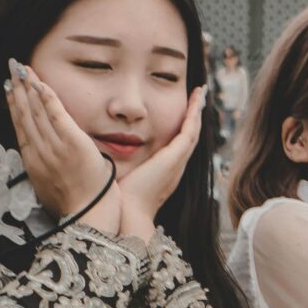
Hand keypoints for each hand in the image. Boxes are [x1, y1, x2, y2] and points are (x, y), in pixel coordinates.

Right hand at [6, 60, 116, 229]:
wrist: (88, 218)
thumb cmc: (76, 204)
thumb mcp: (52, 184)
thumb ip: (46, 167)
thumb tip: (43, 155)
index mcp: (33, 162)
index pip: (20, 127)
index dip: (14, 105)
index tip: (9, 88)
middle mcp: (39, 152)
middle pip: (24, 115)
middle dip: (18, 90)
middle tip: (12, 68)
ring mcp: (55, 147)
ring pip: (37, 112)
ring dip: (29, 87)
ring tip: (22, 68)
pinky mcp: (73, 144)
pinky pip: (57, 116)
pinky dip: (48, 98)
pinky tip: (41, 83)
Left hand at [112, 86, 208, 242]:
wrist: (128, 213)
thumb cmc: (121, 199)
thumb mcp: (124, 176)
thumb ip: (121, 164)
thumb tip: (106, 152)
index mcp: (166, 171)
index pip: (178, 143)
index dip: (182, 126)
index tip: (184, 111)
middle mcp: (176, 165)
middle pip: (191, 135)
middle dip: (195, 115)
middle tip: (199, 97)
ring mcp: (178, 161)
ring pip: (193, 130)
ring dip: (198, 110)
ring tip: (201, 93)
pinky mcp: (175, 156)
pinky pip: (190, 130)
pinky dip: (194, 113)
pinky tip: (197, 99)